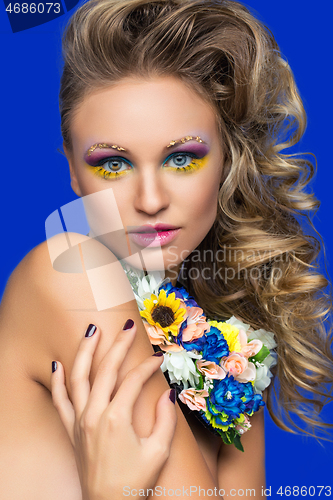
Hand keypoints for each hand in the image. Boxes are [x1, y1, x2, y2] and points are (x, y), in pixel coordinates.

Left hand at [51, 321, 176, 499]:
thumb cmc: (134, 481)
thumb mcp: (158, 451)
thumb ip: (165, 419)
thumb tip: (166, 393)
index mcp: (117, 418)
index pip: (133, 380)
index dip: (148, 365)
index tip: (158, 357)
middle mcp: (94, 414)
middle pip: (105, 369)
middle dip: (119, 344)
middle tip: (129, 325)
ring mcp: (79, 420)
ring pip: (78, 377)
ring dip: (85, 351)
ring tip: (91, 330)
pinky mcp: (71, 429)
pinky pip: (59, 400)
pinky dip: (58, 381)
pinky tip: (58, 365)